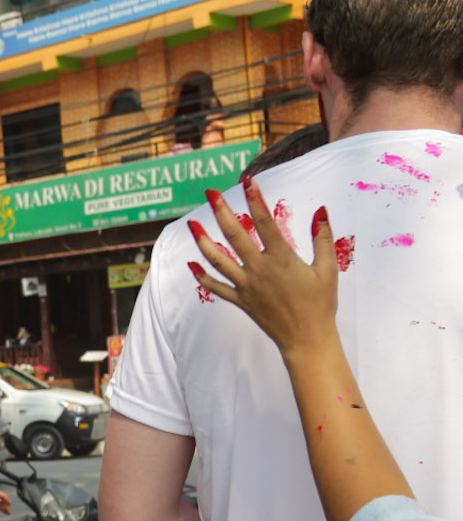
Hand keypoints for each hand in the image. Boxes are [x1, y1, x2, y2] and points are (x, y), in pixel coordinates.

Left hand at [0, 487, 13, 513]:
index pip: (3, 495)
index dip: (7, 499)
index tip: (9, 503)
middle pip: (4, 500)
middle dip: (6, 505)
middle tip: (8, 509)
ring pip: (2, 505)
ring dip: (5, 508)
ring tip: (8, 512)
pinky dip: (2, 510)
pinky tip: (5, 512)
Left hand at [188, 178, 338, 359]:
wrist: (306, 339)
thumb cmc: (321, 304)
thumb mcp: (328, 269)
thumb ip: (323, 238)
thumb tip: (321, 210)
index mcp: (282, 258)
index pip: (264, 222)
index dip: (255, 200)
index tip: (247, 181)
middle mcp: (259, 269)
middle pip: (235, 235)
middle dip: (222, 211)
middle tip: (211, 192)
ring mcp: (246, 285)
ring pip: (218, 260)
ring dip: (203, 241)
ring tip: (191, 224)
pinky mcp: (240, 301)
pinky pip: (216, 287)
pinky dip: (202, 276)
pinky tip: (191, 264)